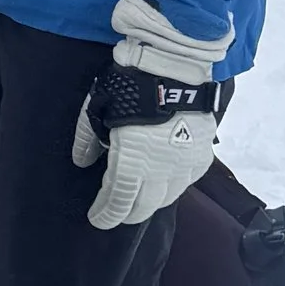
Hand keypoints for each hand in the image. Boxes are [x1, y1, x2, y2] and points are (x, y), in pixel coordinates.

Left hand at [71, 0, 232, 229]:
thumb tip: (82, 161)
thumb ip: (87, 138)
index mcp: (132, 163)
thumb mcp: (98, 107)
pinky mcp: (202, 155)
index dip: (106, 214)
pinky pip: (186, 181)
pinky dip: (173, 186)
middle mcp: (161, 173)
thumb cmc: (130, 84)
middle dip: (128, 214)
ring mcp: (185, 166)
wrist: (175, 66)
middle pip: (145, 207)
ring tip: (139, 200)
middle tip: (117, 214)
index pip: (118, 201)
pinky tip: (165, 182)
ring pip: (168, 197)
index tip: (96, 219)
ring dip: (151, 202)